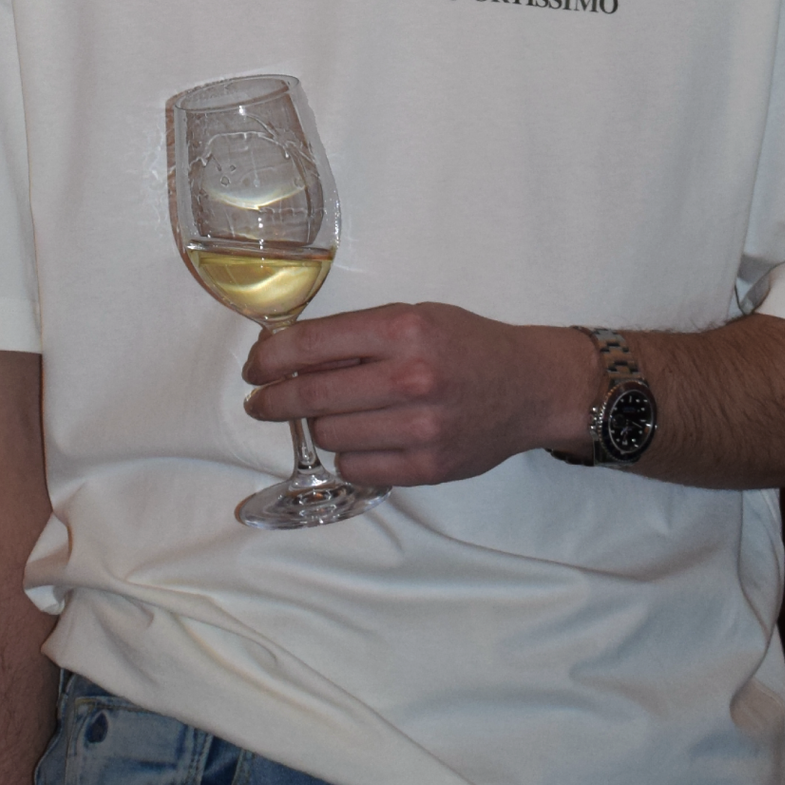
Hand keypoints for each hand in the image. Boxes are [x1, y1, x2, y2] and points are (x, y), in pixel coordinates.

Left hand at [241, 303, 586, 485]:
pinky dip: (346, 454)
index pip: (311, 346)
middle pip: (311, 397)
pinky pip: (356, 467)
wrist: (529, 386)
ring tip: (324, 415)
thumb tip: (286, 354)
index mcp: (403, 330)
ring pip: (328, 435)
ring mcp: (421, 428)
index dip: (270, 359)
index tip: (256, 367)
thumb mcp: (413, 317)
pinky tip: (356, 438)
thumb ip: (355, 336)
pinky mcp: (428, 467)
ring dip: (316, 425)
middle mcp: (411, 378)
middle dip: (274, 400)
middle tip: (262, 401)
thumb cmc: (465, 346)